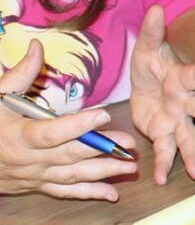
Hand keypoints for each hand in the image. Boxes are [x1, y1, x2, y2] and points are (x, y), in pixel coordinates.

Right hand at [0, 40, 136, 199]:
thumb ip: (21, 73)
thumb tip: (37, 46)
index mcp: (20, 136)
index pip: (53, 133)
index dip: (79, 126)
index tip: (105, 114)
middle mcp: (30, 160)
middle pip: (70, 155)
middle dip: (102, 149)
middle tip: (129, 142)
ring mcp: (36, 175)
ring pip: (73, 176)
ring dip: (103, 173)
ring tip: (129, 166)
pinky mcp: (39, 185)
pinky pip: (67, 192)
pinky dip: (90, 193)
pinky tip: (112, 193)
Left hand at [130, 5, 194, 184]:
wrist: (151, 82)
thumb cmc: (155, 61)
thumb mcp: (148, 45)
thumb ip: (152, 30)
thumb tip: (156, 7)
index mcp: (182, 76)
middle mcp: (185, 100)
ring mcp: (177, 119)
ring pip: (189, 136)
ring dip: (194, 153)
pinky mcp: (165, 133)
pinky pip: (166, 150)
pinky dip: (165, 164)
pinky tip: (163, 178)